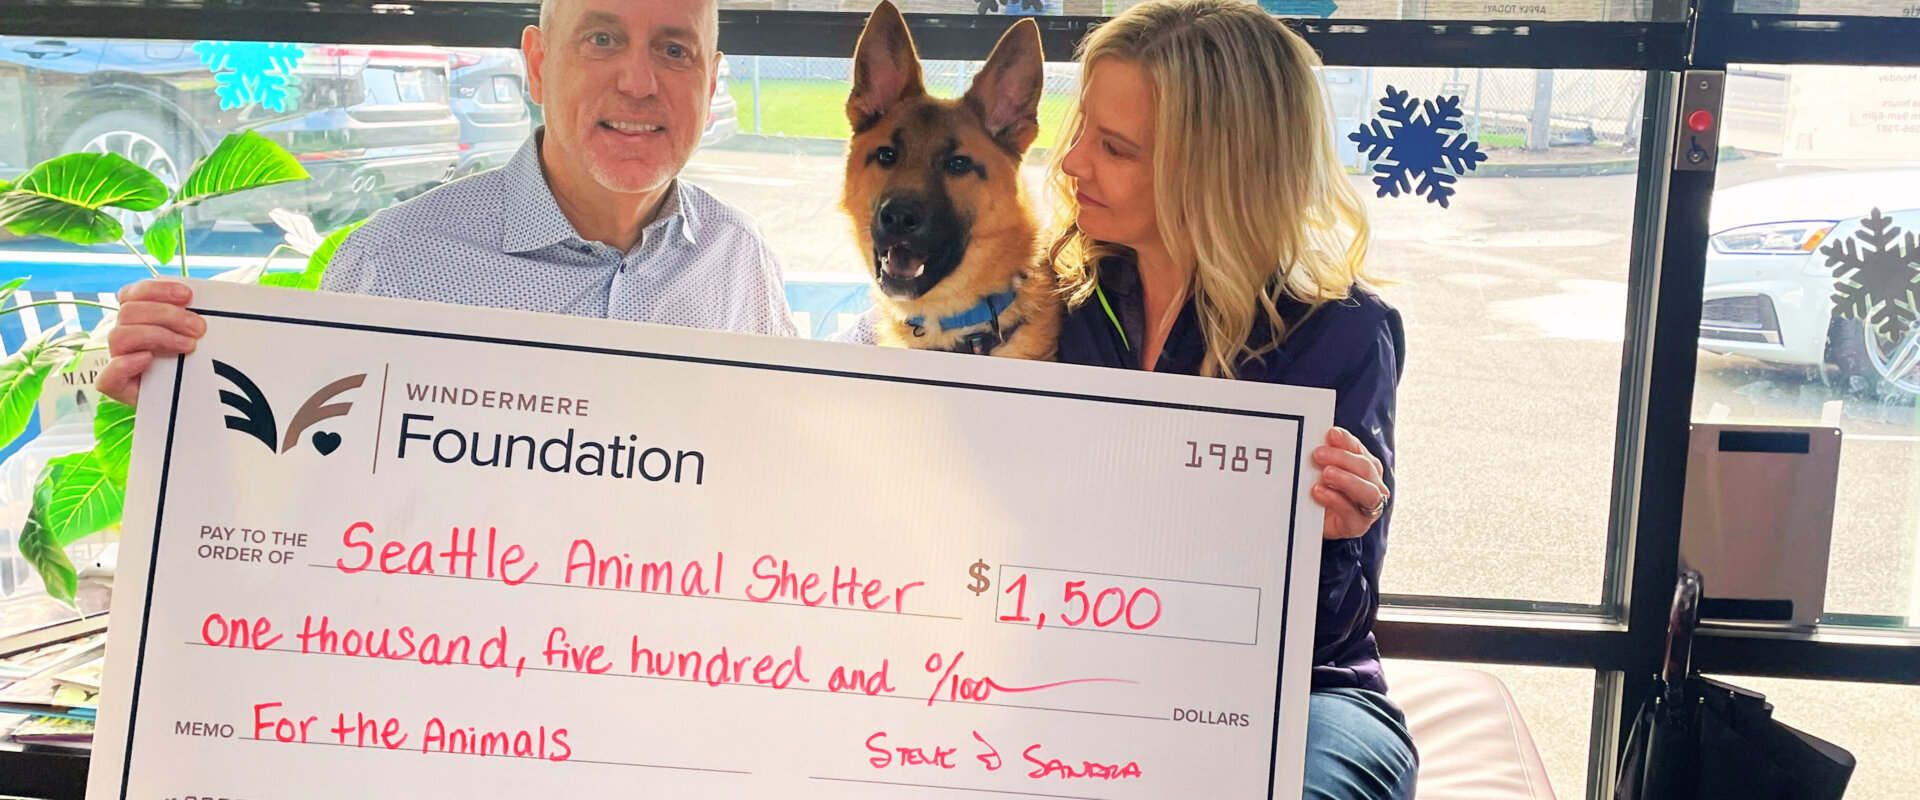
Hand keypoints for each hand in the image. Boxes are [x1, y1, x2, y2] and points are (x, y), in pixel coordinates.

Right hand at [98, 279, 204, 407]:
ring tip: (189, 345)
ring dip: (157, 336)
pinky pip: (107, 378)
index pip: (133, 294)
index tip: (188, 295)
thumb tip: (206, 304)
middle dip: (168, 315)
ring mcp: (119, 361)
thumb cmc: (198, 365)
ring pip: (120, 336)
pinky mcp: (119, 388)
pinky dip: (124, 365)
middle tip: (199, 328)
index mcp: (138, 318)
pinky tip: (147, 359)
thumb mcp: (199, 337)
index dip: (157, 289)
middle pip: (129, 312)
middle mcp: (125, 337)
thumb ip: (193, 318)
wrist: (198, 401)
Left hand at [1311, 427, 1388, 540]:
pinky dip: (1336, 500)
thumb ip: (1327, 455)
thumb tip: (1325, 436)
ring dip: (1346, 480)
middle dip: (1342, 458)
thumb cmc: (1323, 494)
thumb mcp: (1322, 471)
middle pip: (1366, 468)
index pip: (1360, 450)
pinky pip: (1352, 512)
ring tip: (1326, 473)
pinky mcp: (1358, 525)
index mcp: (1367, 468)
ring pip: (1368, 491)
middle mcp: (1374, 486)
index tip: (1330, 434)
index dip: (1346, 441)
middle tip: (1319, 454)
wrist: (1314, 524)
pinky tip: (1320, 492)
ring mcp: (1369, 507)